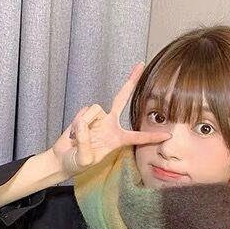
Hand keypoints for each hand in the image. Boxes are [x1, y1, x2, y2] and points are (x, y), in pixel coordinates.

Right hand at [50, 62, 170, 176]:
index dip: (151, 137)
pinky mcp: (85, 114)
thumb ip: (85, 143)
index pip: (137, 137)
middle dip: (131, 81)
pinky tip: (73, 134)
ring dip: (83, 126)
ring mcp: (98, 118)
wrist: (62, 159)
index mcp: (117, 139)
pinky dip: (75, 124)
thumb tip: (84, 124)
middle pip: (122, 98)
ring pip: (94, 111)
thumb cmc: (76, 163)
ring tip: (77, 140)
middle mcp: (110, 124)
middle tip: (140, 64)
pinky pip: (82, 113)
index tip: (167, 136)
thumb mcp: (84, 160)